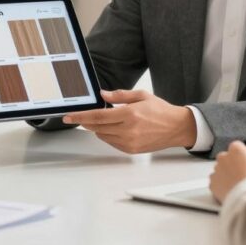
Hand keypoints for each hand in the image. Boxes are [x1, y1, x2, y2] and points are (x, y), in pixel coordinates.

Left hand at [61, 89, 196, 153]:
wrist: (177, 128)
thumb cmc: (160, 110)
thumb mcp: (141, 95)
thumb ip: (119, 96)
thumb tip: (102, 95)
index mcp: (130, 114)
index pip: (98, 116)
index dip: (80, 117)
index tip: (68, 117)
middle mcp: (128, 130)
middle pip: (97, 127)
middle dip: (85, 122)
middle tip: (77, 117)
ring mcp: (129, 142)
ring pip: (102, 135)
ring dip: (97, 128)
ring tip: (103, 119)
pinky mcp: (131, 150)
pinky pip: (111, 142)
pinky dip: (107, 135)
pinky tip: (113, 128)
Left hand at [209, 141, 245, 202]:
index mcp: (235, 148)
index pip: (239, 147)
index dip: (245, 155)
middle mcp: (223, 157)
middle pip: (228, 157)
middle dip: (234, 164)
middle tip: (245, 174)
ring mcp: (216, 170)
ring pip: (221, 170)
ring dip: (228, 175)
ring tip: (239, 184)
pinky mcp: (213, 183)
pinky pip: (217, 182)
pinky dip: (222, 185)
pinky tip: (232, 190)